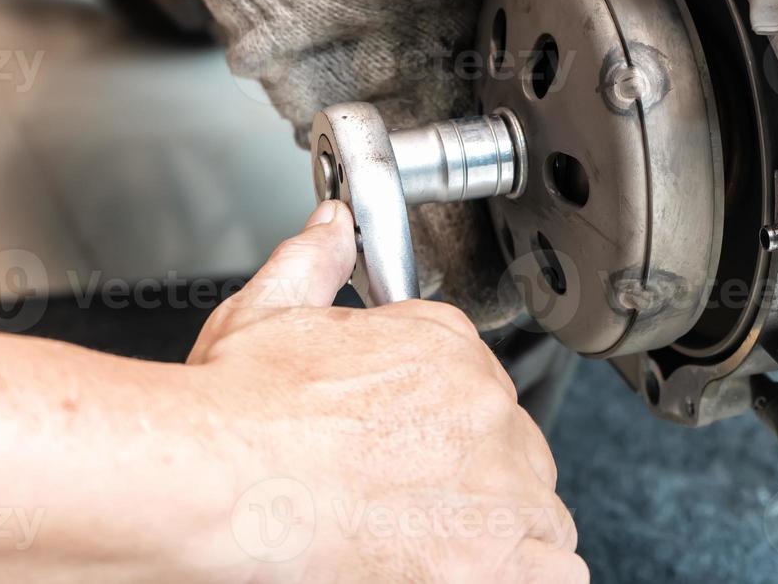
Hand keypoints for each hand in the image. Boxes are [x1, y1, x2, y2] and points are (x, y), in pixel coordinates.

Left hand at [154, 0, 626, 326]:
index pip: (543, 112)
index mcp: (491, 36)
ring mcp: (401, 114)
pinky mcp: (345, 135)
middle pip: (498, 174)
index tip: (585, 209)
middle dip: (518, 230)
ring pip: (442, 200)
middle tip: (537, 279)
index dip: (565, 162)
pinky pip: (377, 200)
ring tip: (485, 297)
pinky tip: (411, 267)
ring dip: (460, 249)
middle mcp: (453, 82)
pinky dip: (395, 238)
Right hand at [186, 200, 583, 582]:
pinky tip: (479, 570)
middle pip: (513, 447)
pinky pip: (557, 571)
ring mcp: (497, 485)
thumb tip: (332, 228)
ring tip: (442, 541)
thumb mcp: (267, 311)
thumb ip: (313, 264)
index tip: (414, 445)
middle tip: (415, 500)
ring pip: (539, 510)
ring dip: (505, 526)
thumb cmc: (238, 409)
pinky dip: (526, 574)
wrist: (220, 481)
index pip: (478, 383)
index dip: (445, 422)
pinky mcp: (495, 559)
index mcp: (445, 347)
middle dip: (477, 476)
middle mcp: (484, 409)